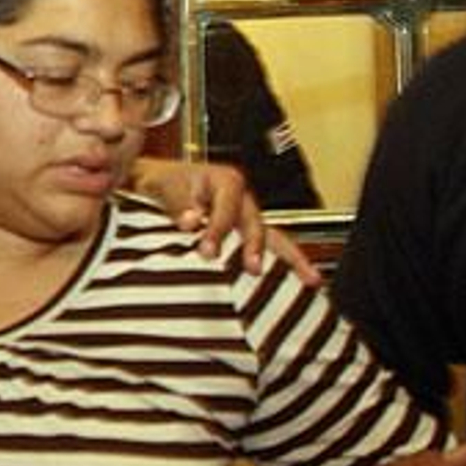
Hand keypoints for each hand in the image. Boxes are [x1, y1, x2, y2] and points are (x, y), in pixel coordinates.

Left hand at [127, 156, 320, 283]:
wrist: (156, 185)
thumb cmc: (163, 181)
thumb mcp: (166, 185)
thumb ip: (179, 203)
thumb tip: (191, 221)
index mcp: (226, 181)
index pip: (227, 210)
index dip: (218, 231)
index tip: (207, 251)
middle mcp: (241, 199)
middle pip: (258, 223)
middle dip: (258, 247)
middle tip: (253, 269)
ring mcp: (246, 218)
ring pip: (273, 237)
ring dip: (291, 259)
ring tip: (309, 279)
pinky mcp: (243, 236)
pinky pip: (266, 250)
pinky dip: (282, 266)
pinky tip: (298, 284)